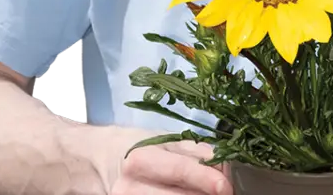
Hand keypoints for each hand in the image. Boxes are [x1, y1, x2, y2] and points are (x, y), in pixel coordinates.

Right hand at [112, 137, 230, 194]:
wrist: (106, 162)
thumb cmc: (143, 150)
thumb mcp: (167, 143)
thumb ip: (197, 153)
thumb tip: (223, 168)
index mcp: (141, 160)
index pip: (180, 172)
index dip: (206, 180)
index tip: (226, 186)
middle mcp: (130, 187)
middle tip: (224, 193)